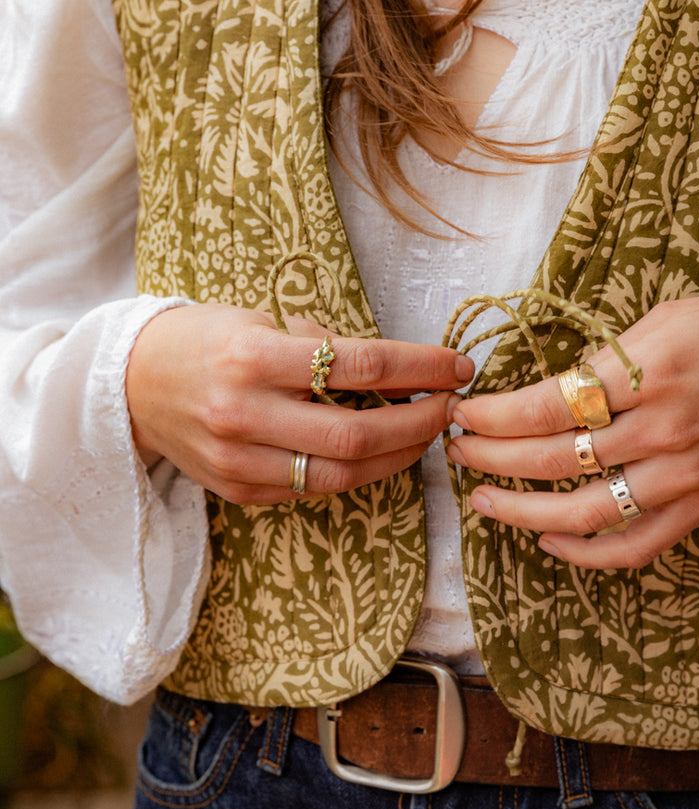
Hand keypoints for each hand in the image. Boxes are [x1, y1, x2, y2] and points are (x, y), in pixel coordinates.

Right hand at [125, 303, 474, 502]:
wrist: (131, 382)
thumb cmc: (205, 339)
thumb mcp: (259, 318)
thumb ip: (319, 343)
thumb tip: (392, 366)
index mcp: (252, 356)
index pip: (358, 365)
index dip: (419, 368)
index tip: (457, 367)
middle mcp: (244, 412)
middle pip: (356, 432)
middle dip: (419, 423)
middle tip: (452, 408)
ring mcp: (238, 459)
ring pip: (339, 474)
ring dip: (396, 457)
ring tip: (424, 434)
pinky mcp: (237, 490)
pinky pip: (310, 490)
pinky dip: (354, 473)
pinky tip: (379, 454)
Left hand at [449, 290, 698, 569]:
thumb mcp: (676, 313)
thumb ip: (614, 351)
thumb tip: (557, 382)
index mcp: (650, 368)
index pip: (548, 404)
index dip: (493, 416)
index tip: (462, 412)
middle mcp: (662, 427)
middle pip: (552, 458)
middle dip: (490, 456)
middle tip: (457, 449)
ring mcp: (682, 474)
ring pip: (583, 511)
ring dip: (520, 510)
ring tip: (483, 499)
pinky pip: (633, 546)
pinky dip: (584, 553)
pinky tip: (548, 539)